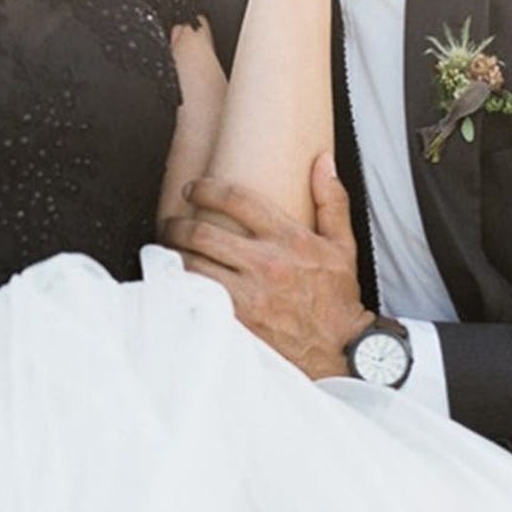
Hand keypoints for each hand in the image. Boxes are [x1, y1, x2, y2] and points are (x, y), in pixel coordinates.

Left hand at [160, 153, 373, 378]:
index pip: (236, 200)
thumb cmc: (338, 297)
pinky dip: (181, 285)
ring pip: (193, 265)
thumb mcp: (343, 245)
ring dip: (174, 254)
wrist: (341, 350)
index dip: (206, 188)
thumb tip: (323, 161)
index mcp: (288, 238)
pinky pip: (197, 296)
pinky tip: (176, 279)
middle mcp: (266, 263)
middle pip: (202, 232)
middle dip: (178, 223)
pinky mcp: (238, 321)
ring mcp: (249, 295)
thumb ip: (331, 199)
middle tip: (171, 222)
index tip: (193, 189)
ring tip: (169, 249)